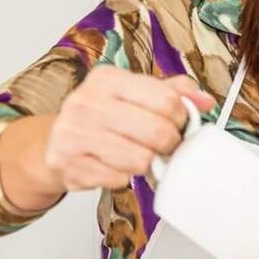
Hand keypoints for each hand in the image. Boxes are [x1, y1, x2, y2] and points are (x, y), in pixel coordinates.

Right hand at [44, 67, 213, 190]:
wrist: (53, 143)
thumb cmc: (100, 117)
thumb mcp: (133, 94)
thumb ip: (173, 92)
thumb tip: (205, 101)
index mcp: (107, 79)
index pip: (167, 100)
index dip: (181, 118)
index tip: (177, 123)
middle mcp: (86, 102)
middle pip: (157, 132)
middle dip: (168, 144)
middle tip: (162, 145)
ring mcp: (74, 134)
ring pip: (141, 160)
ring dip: (146, 163)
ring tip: (136, 154)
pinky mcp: (70, 164)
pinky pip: (120, 179)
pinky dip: (124, 177)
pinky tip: (113, 165)